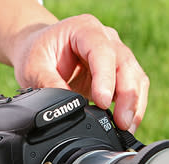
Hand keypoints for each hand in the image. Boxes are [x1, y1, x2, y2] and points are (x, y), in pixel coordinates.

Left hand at [10, 14, 148, 132]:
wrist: (40, 50)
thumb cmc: (37, 54)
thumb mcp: (33, 68)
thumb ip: (49, 84)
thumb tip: (68, 107)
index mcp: (85, 29)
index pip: (102, 51)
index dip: (106, 77)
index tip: (103, 102)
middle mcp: (106, 39)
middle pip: (126, 64)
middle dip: (127, 96)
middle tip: (122, 123)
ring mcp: (115, 55)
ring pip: (136, 77)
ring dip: (134, 105)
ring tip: (125, 129)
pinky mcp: (118, 74)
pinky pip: (133, 89)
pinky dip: (132, 109)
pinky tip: (125, 126)